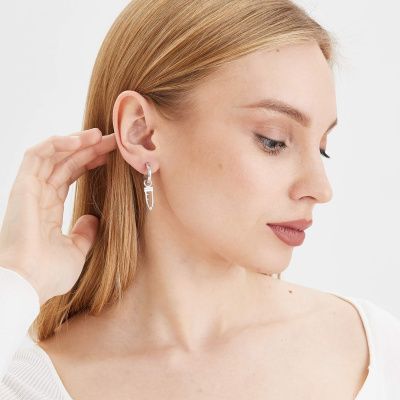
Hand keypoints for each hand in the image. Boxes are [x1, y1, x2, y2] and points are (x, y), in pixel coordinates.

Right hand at [0, 128, 116, 305]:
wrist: (28, 284)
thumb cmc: (48, 273)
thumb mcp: (76, 251)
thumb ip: (84, 233)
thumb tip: (92, 219)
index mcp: (49, 209)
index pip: (70, 175)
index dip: (90, 162)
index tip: (111, 155)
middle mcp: (39, 196)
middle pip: (65, 162)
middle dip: (89, 148)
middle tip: (113, 140)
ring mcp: (30, 190)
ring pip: (53, 154)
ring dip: (76, 141)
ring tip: (100, 135)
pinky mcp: (23, 187)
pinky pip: (36, 156)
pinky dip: (56, 144)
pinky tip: (78, 140)